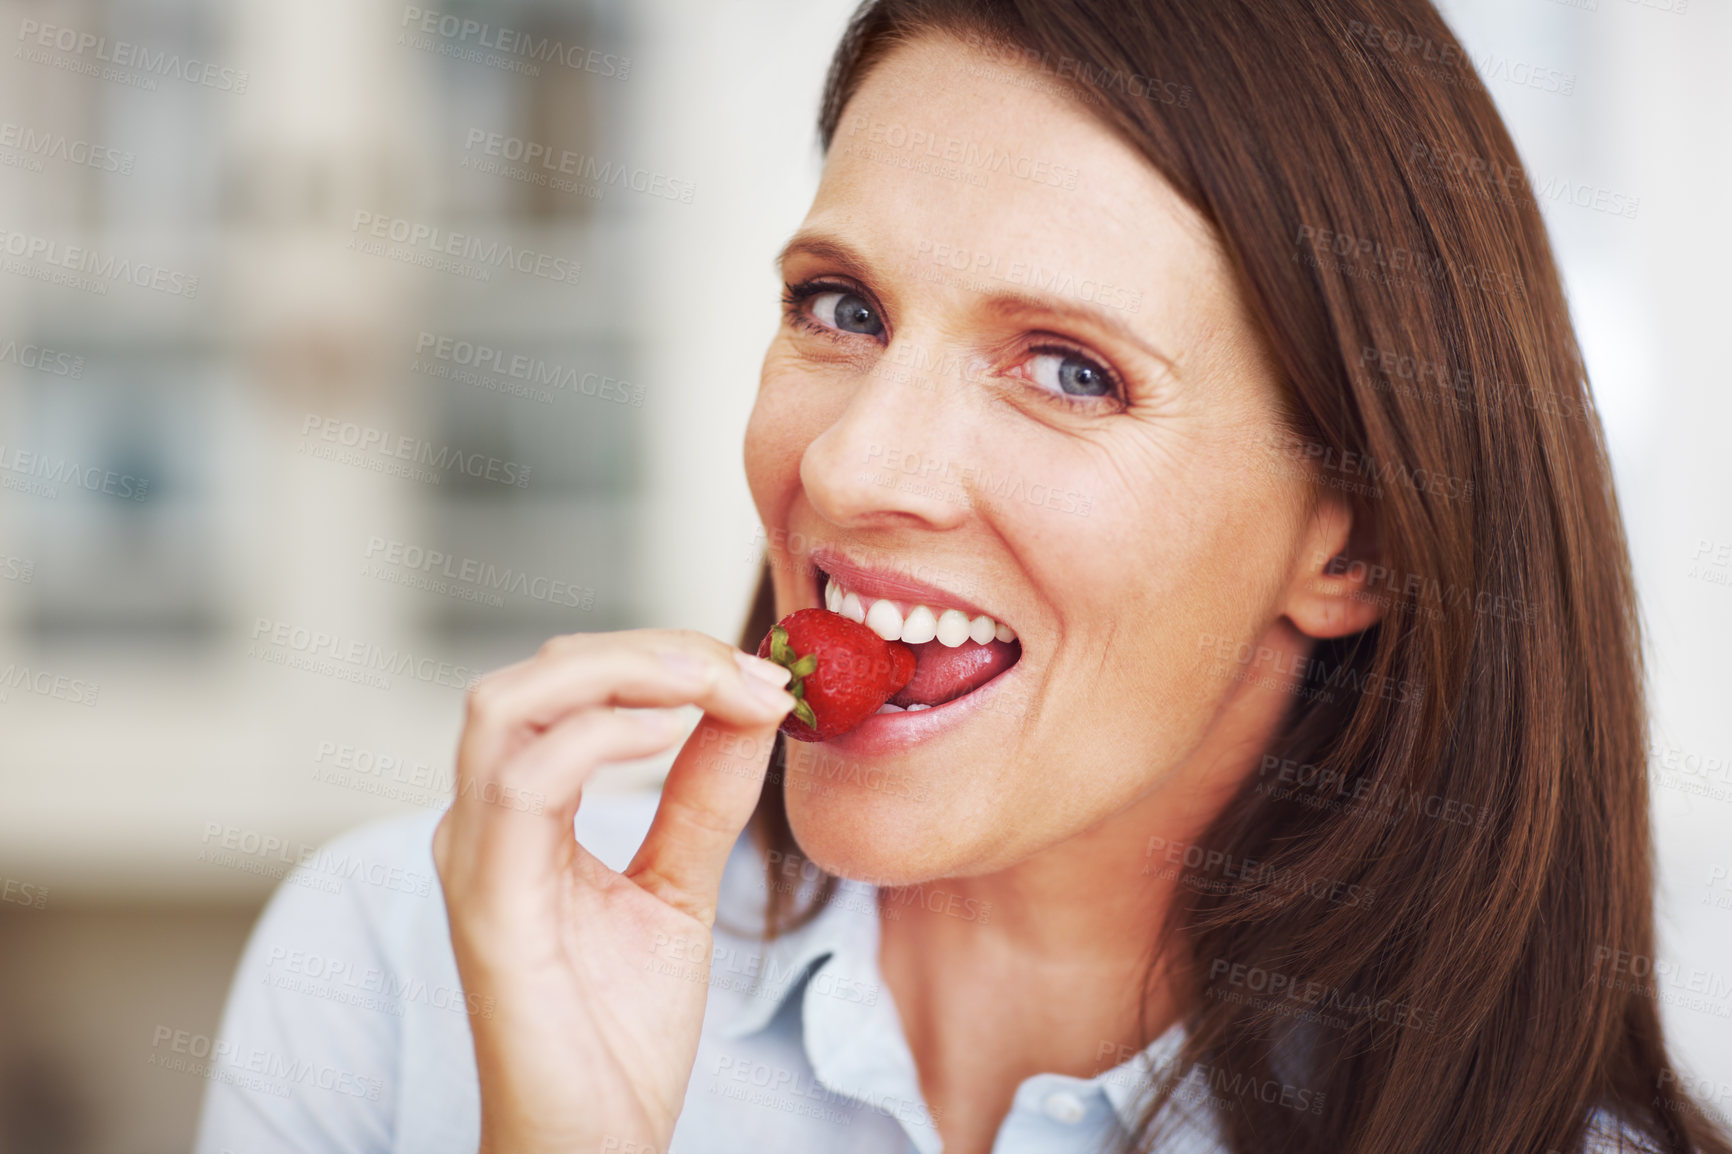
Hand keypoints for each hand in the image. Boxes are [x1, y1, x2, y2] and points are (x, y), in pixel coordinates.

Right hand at [432, 629, 795, 1153]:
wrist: (595, 1144)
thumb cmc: (620, 1030)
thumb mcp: (679, 886)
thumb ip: (704, 796)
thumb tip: (751, 705)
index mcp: (520, 813)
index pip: (571, 686)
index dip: (666, 658)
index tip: (762, 674)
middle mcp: (482, 823)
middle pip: (537, 674)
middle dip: (649, 651)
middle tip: (747, 670)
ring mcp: (476, 859)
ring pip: (509, 704)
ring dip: (623, 671)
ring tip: (713, 684)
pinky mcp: (490, 905)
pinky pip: (524, 784)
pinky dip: (598, 736)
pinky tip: (669, 733)